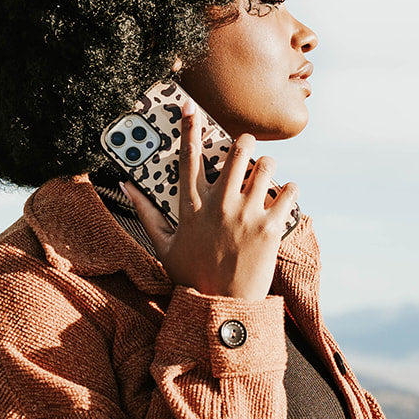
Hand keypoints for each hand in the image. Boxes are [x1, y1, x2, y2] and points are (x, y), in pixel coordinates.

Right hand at [121, 100, 297, 301]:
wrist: (222, 309)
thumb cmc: (191, 278)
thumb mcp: (162, 246)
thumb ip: (145, 213)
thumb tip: (126, 186)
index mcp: (192, 208)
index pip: (188, 158)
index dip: (188, 130)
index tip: (190, 109)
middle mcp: (219, 205)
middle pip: (237, 152)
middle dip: (244, 143)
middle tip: (247, 147)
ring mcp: (246, 215)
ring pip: (265, 167)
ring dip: (267, 165)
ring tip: (266, 173)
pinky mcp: (271, 228)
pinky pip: (289, 193)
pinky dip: (291, 190)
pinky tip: (287, 193)